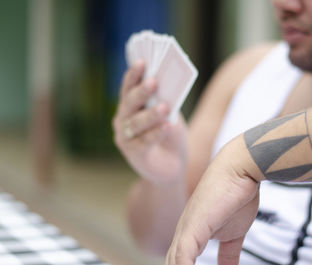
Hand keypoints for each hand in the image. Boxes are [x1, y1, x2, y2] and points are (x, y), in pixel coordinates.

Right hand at [113, 60, 187, 183]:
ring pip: (136, 123)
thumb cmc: (169, 134)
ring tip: (164, 107)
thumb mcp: (170, 115)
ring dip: (150, 114)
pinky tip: (167, 127)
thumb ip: (166, 102)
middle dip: (141, 91)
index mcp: (130, 106)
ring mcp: (126, 138)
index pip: (128, 87)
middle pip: (130, 103)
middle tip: (154, 81)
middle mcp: (123, 120)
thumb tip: (168, 88)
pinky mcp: (134, 154)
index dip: (134, 74)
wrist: (172, 165)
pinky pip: (144, 142)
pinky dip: (156, 134)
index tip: (142, 61)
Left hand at [166, 136, 261, 264]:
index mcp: (190, 234)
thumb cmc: (237, 195)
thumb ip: (228, 253)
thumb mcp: (234, 234)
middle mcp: (183, 233)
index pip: (179, 264)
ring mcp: (186, 229)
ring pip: (173, 264)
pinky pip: (182, 258)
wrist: (240, 169)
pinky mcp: (193, 227)